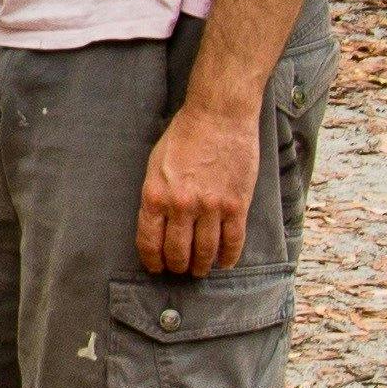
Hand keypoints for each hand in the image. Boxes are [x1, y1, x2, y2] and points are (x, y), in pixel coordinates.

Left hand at [137, 102, 260, 274]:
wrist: (218, 117)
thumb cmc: (184, 137)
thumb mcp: (155, 165)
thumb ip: (155, 196)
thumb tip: (156, 224)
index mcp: (156, 195)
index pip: (149, 242)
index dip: (152, 261)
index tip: (156, 268)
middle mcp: (181, 206)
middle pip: (177, 252)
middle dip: (177, 266)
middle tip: (180, 270)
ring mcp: (211, 207)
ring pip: (205, 251)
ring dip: (201, 266)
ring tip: (200, 270)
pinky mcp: (236, 205)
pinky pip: (233, 241)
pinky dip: (228, 256)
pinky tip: (224, 262)